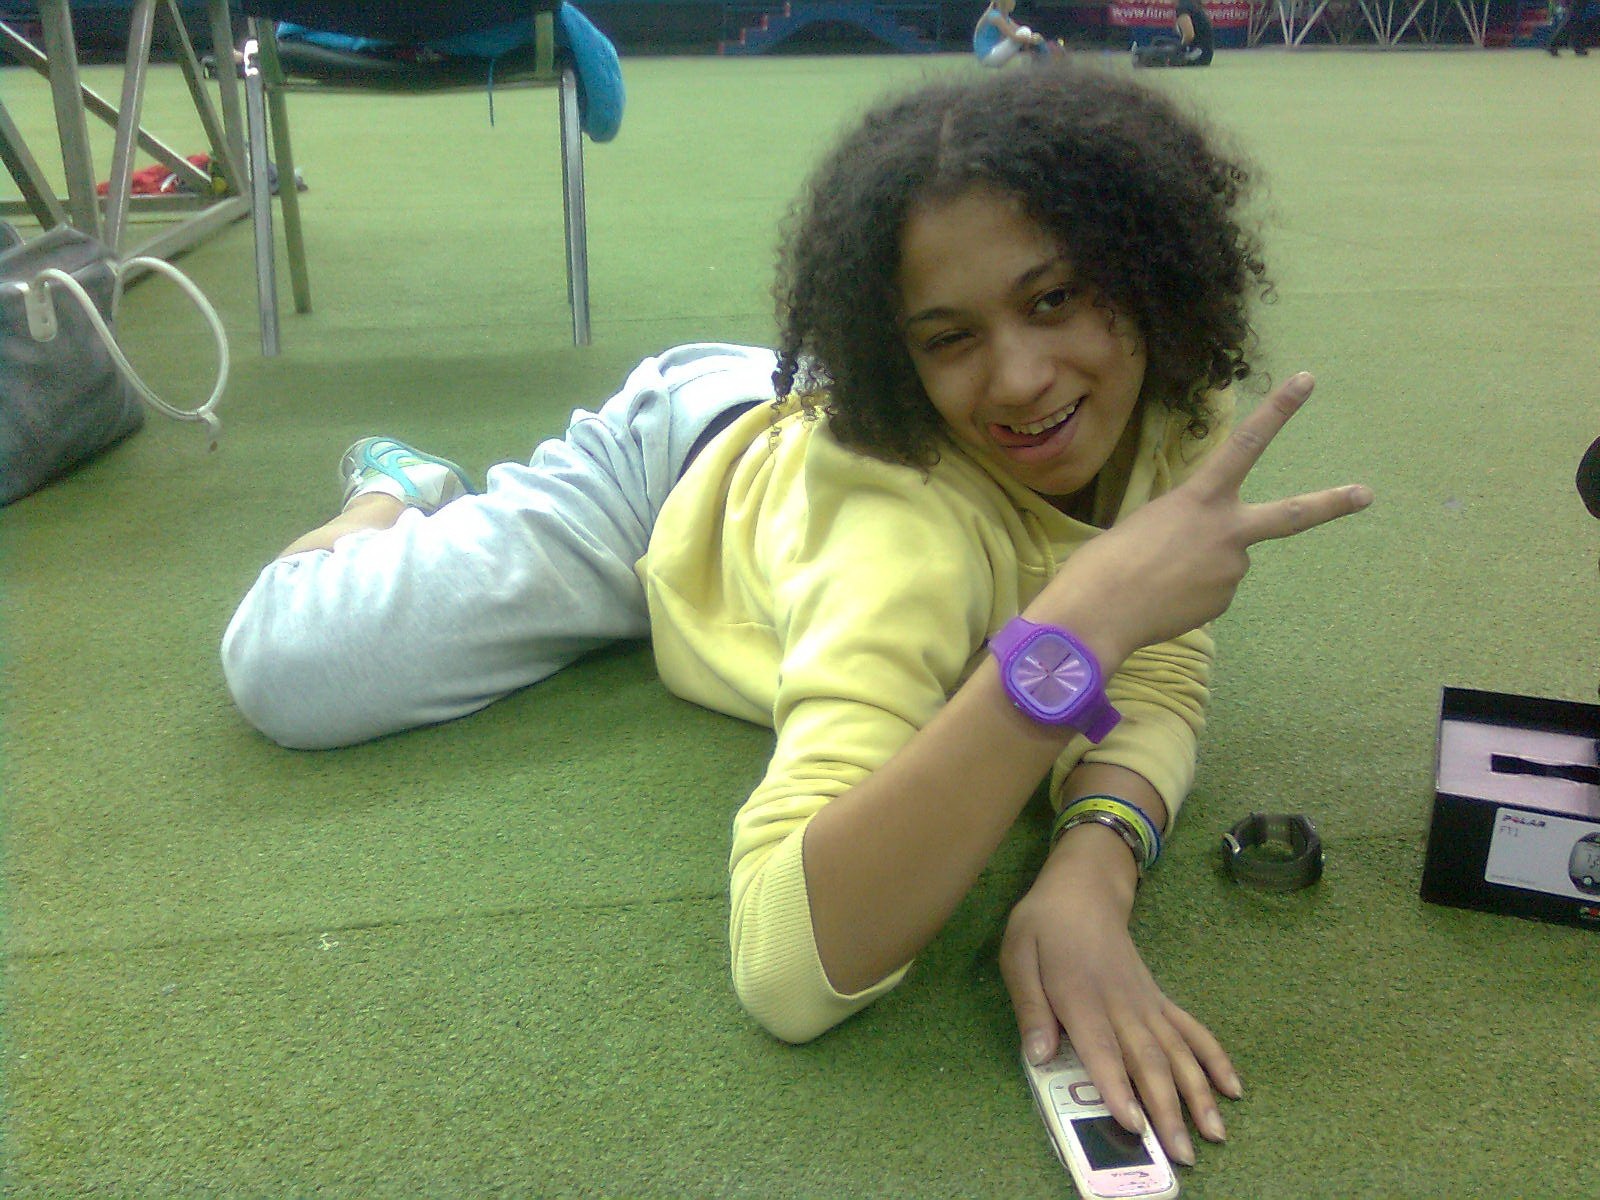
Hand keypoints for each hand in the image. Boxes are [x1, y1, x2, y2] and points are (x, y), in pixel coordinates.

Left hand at [999, 828, 1241, 1165]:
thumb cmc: (1043, 926)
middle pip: (1148, 1059)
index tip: (1134, 1123)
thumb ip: (1030, 1006)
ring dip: (1197, 1093)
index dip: (1117, 1086)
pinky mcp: (1158, 998)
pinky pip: (1191, 1029)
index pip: (1101, 1047)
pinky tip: (1233, 1088)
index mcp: (1080, 994)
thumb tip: (1040, 1055)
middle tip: (1181, 1153)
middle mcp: (1120, 1002)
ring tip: (1214, 1134)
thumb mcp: (1018, 956)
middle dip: (1166, 1107)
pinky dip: (1213, 1058)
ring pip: (1177, 1050)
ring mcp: (1145, 1001)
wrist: (1082, 889)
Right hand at [1042, 372, 1371, 664]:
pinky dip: (1191, 591)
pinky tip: (1163, 598)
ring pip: (1226, 559)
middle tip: (1366, 494)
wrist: (1100, 613)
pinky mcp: (1224, 601)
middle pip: (1292, 514)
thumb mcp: (1147, 521)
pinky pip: (1212, 589)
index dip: (1279, 410)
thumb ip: (1186, 524)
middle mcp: (1228, 530)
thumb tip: (1207, 552)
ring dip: (1201, 564)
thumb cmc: (1107, 559)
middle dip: (1332, 503)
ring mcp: (1231, 569)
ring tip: (1159, 577)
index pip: (1246, 443)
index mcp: (1200, 498)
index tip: (1307, 380)